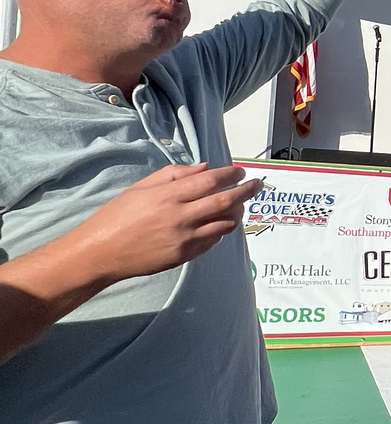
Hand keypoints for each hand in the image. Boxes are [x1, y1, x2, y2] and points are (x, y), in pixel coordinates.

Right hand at [81, 164, 263, 283]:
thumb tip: (205, 168)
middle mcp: (179, 217)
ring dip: (237, 213)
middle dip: (246, 192)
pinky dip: (221, 230)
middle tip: (256, 185)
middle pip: (224, 202)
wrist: (102, 252)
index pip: (209, 181)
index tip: (240, 171)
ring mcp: (183, 239)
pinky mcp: (184, 256)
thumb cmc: (118, 215)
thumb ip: (174, 174)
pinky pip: (212, 241)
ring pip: (224, 224)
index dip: (230, 175)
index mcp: (167, 196)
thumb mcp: (141, 187)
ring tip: (240, 205)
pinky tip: (220, 223)